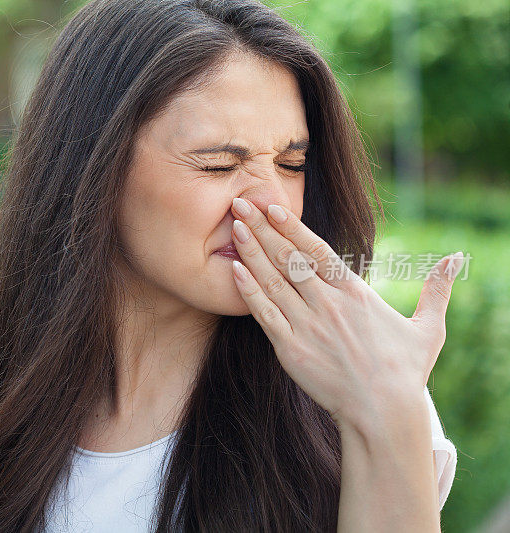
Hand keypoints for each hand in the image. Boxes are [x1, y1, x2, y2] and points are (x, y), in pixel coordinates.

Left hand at [229, 198, 463, 430]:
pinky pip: (265, 315)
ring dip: (251, 253)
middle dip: (262, 229)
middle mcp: (328, 304)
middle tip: (240, 205)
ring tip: (234, 229)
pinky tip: (234, 271)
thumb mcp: (429, 328)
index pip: (317, 250)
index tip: (271, 207)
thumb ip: (437, 289)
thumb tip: (457, 258)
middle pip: (288, 259)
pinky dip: (248, 291)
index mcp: (355, 293)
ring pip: (273, 281)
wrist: (383, 413)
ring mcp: (307, 326)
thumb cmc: (405, 372)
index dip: (292, 226)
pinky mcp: (291, 350)